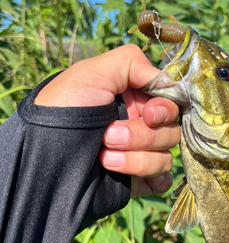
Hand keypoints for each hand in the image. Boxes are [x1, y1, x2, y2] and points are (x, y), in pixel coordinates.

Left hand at [34, 45, 179, 197]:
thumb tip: (168, 79)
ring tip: (103, 157)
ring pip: (165, 158)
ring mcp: (141, 154)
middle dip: (140, 135)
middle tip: (107, 135)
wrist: (43, 156)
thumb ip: (132, 62)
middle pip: (171, 132)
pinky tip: (133, 179)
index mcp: (134, 99)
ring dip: (136, 159)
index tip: (148, 115)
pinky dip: (153, 179)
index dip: (164, 109)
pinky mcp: (139, 180)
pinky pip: (163, 180)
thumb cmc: (64, 109)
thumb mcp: (91, 72)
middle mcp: (141, 125)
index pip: (171, 103)